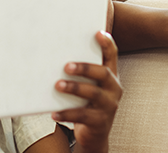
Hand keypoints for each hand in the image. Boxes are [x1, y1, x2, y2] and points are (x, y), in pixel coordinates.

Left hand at [53, 31, 120, 152]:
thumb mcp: (89, 87)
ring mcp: (108, 106)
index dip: (107, 45)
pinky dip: (67, 114)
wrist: (94, 135)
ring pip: (93, 94)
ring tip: (58, 86)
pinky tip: (54, 113)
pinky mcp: (99, 122)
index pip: (112, 57)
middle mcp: (113, 89)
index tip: (98, 33)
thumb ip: (81, 73)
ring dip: (74, 88)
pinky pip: (83, 116)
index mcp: (111, 77)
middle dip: (85, 68)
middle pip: (103, 74)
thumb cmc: (87, 104)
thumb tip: (53, 54)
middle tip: (66, 66)